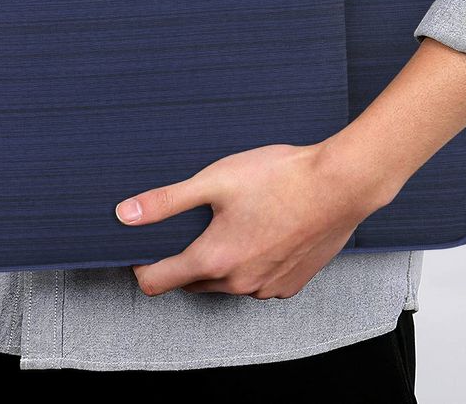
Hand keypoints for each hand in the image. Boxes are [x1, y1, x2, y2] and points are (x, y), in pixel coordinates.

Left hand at [116, 37, 465, 299]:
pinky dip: (250, 264)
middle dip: (182, 260)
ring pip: (226, 283)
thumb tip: (124, 215)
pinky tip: (261, 232)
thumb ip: (166, 201)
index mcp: (214, 260)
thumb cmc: (280, 177)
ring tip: (231, 223)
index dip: (143, 265)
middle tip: (190, 225)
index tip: (143, 248)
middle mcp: (239, 284)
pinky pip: (257, 282)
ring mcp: (267, 288)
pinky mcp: (292, 284)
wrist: (341, 184)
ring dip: (219, 262)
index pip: (158, 282)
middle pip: (191, 282)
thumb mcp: (214, 180)